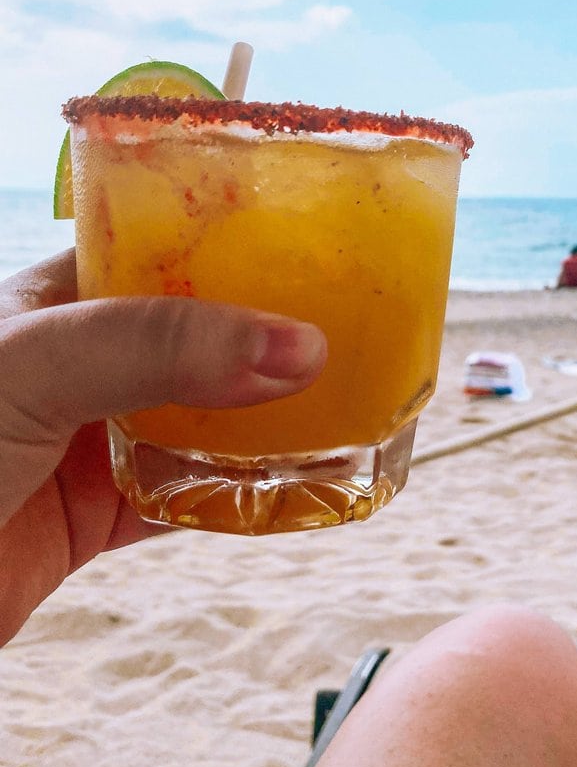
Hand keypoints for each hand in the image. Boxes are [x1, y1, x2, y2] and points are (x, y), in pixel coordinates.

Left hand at [0, 251, 325, 645]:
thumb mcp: (32, 365)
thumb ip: (156, 346)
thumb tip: (298, 345)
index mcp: (51, 302)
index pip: (158, 252)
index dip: (233, 247)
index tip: (317, 248)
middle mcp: (75, 366)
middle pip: (193, 340)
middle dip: (265, 340)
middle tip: (353, 334)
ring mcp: (83, 442)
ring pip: (198, 421)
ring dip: (264, 422)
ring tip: (346, 407)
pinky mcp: (89, 519)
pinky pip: (185, 500)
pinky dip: (241, 498)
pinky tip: (295, 489)